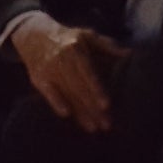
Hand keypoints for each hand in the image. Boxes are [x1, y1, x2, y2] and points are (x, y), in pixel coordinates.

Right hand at [9, 20, 128, 133]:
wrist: (33, 34)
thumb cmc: (67, 38)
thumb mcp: (86, 35)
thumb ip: (107, 46)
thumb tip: (129, 54)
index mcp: (75, 48)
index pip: (88, 72)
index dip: (96, 89)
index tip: (106, 105)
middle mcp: (61, 59)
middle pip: (79, 87)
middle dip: (92, 108)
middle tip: (106, 125)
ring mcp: (49, 69)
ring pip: (67, 94)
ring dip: (80, 112)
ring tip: (93, 128)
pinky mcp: (39, 78)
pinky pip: (48, 93)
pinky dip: (56, 102)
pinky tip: (66, 114)